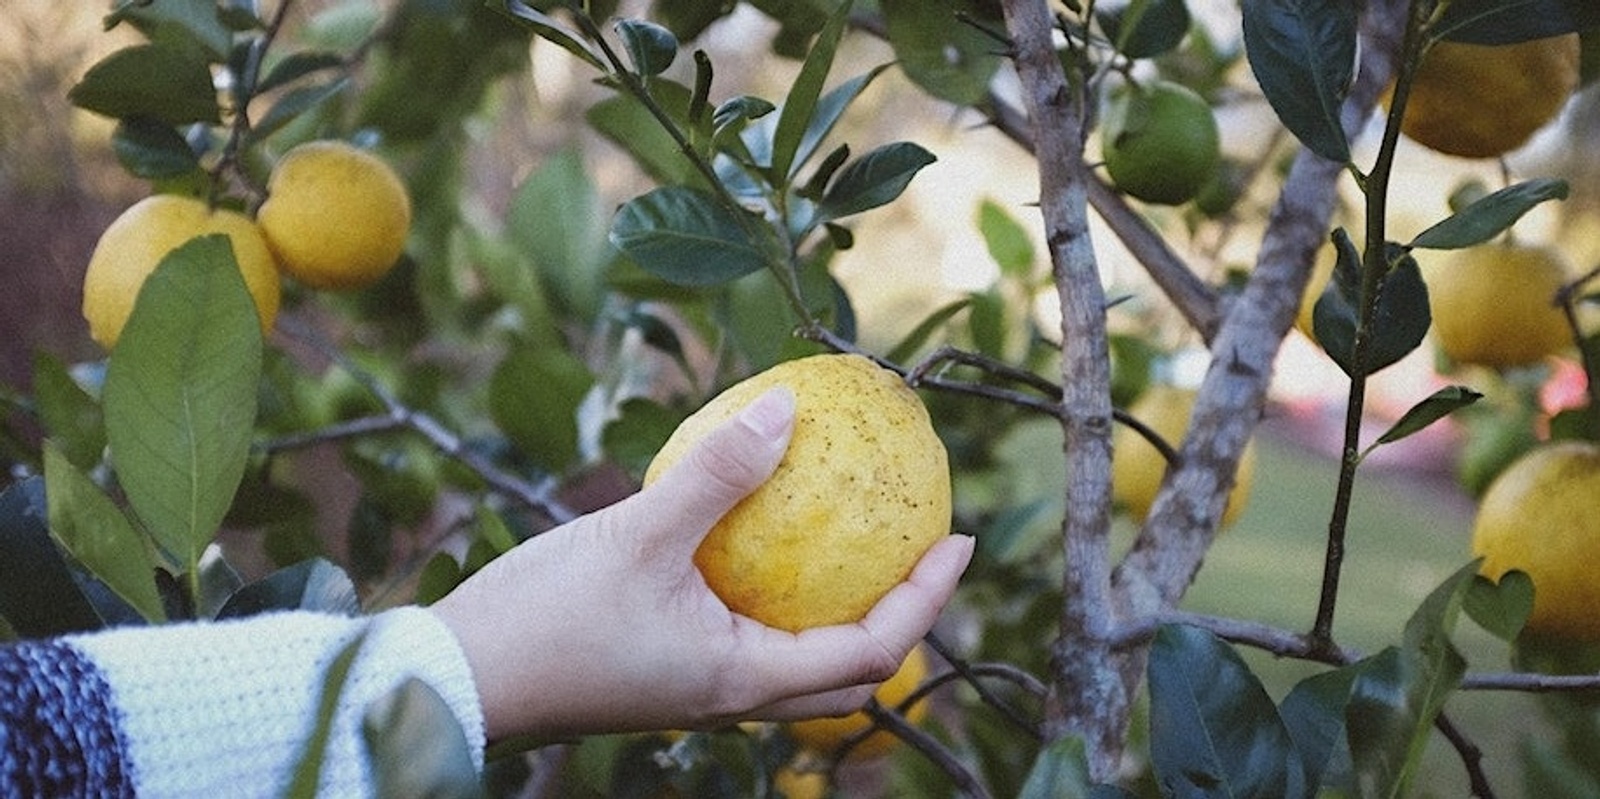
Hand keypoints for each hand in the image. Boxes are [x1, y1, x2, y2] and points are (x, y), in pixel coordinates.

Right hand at [430, 387, 973, 741]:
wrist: (456, 678)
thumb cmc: (546, 619)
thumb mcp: (638, 534)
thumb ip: (717, 473)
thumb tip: (790, 408)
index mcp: (743, 678)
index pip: (871, 650)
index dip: (928, 599)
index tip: (962, 539)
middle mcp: (731, 695)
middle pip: (847, 671)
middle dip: (900, 615)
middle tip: (922, 547)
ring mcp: (698, 687)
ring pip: (798, 659)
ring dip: (842, 608)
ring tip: (857, 539)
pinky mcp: (667, 668)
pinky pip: (749, 634)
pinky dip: (781, 594)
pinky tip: (761, 533)